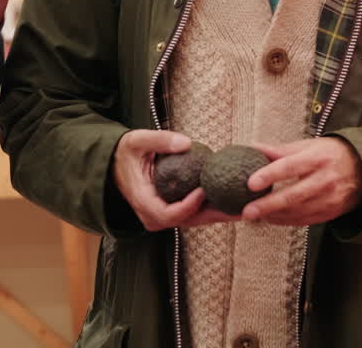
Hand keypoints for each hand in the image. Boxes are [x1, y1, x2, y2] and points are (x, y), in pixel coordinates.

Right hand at [113, 130, 238, 231]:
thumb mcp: (137, 141)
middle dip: (216, 215)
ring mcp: (164, 216)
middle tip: (240, 207)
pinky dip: (213, 206)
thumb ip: (160, 140)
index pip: (169, 214)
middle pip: (189, 221)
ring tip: (245, 206)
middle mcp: (154, 216)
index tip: (204, 190)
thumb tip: (187, 143)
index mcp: (143, 203)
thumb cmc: (126, 152)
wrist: (116, 164)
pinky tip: (234, 200)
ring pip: (195, 219)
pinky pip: (195, 212)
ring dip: (220, 213)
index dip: (189, 205)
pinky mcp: (172, 211)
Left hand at [241, 137, 361, 225]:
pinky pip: (305, 220)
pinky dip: (286, 221)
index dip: (269, 175)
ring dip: (274, 216)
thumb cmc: (330, 154)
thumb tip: (253, 147)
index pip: (289, 167)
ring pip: (298, 212)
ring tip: (254, 215)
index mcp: (317, 158)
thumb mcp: (308, 145)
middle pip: (293, 196)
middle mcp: (325, 179)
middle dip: (267, 205)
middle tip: (247, 211)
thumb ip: (280, 150)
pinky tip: (271, 219)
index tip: (250, 183)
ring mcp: (330, 199)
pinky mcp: (332, 212)